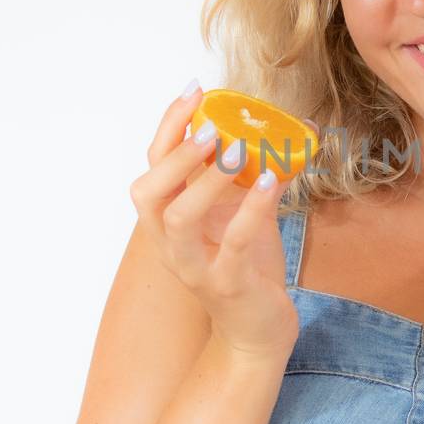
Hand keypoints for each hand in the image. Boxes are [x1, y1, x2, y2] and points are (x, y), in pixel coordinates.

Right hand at [128, 85, 299, 358]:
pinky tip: (274, 180)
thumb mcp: (241, 215)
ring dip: (204, 181)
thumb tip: (276, 130)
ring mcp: (195, 267)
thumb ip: (245, 180)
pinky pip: (233, 243)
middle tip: (210, 126)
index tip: (193, 90)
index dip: (167, 128)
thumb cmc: (246, 269)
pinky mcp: (226, 286)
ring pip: (178, 220)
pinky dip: (251, 209)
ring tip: (235, 151)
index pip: (153, 168)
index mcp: (168, 222)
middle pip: (148, 193)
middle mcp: (171, 244)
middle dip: (174, 155)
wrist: (258, 334)